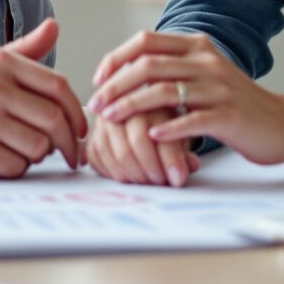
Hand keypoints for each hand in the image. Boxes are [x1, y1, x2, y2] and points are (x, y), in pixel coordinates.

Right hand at [0, 18, 87, 177]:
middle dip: (68, 141)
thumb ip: (24, 49)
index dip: (77, 111)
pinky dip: (15, 168)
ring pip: (38, 146)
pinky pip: (16, 166)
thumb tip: (54, 26)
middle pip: (54, 118)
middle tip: (70, 153)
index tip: (80, 129)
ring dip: (37, 156)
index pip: (58, 86)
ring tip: (21, 151)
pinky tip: (0, 161)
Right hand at [84, 109, 200, 186]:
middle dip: (152, 169)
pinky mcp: (92, 137)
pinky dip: (118, 174)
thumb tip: (191, 165)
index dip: (170, 160)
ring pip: (118, 155)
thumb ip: (185, 149)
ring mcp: (105, 121)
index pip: (158, 134)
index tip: (178, 179)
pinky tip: (132, 176)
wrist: (137, 116)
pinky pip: (102, 162)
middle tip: (163, 181)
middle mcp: (124, 107)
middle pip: (136, 144)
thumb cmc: (163, 126)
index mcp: (151, 101)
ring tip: (150, 181)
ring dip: (136, 175)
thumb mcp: (179, 131)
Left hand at [88, 31, 283, 164]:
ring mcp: (219, 88)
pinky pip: (191, 119)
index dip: (116, 58)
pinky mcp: (229, 115)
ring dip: (131, 105)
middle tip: (95, 104)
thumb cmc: (236, 105)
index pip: (146, 41)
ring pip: (164, 90)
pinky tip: (149, 135)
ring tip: (110, 119)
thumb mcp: (205, 75)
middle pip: (149, 64)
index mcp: (198, 46)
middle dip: (115, 84)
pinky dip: (166, 127)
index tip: (97, 79)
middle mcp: (207, 61)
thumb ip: (173, 69)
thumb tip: (124, 75)